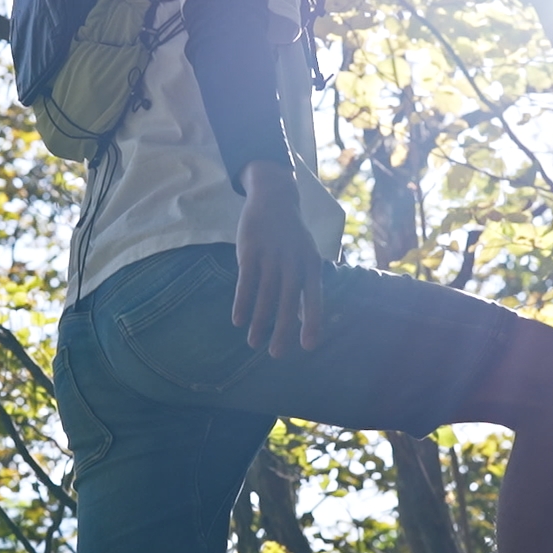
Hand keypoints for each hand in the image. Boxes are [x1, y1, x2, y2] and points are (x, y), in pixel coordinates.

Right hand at [231, 161, 323, 357]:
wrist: (275, 198)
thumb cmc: (292, 235)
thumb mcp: (306, 256)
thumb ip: (306, 285)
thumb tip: (303, 319)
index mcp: (312, 264)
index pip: (314, 297)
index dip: (312, 322)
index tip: (308, 346)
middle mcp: (294, 261)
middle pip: (288, 301)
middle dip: (282, 330)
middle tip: (276, 354)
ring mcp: (272, 255)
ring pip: (266, 294)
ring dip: (259, 321)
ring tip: (253, 343)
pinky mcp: (250, 249)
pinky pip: (246, 281)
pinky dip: (243, 302)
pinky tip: (238, 320)